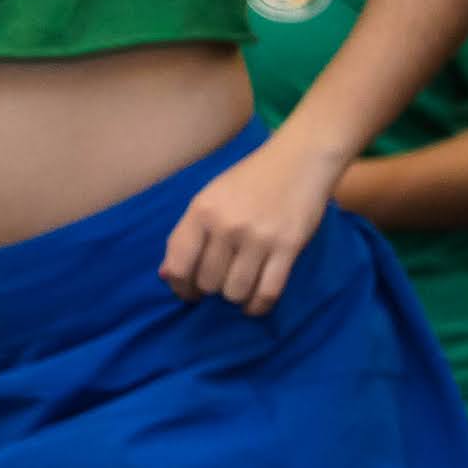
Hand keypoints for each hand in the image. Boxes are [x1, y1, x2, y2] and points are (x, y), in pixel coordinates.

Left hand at [159, 134, 343, 313]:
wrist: (300, 160)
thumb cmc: (251, 179)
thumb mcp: (211, 198)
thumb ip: (188, 234)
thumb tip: (167, 275)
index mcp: (202, 211)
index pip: (179, 264)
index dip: (180, 287)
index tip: (189, 293)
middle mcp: (226, 226)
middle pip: (208, 282)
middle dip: (212, 290)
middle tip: (221, 284)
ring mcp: (258, 238)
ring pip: (236, 291)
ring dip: (235, 297)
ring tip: (240, 290)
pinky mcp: (288, 247)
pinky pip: (268, 291)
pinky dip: (259, 306)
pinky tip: (256, 305)